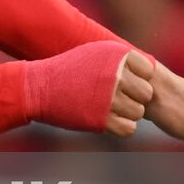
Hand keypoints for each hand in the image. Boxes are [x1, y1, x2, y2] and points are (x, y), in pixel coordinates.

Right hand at [24, 41, 154, 135]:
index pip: (147, 71)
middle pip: (146, 94)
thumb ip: (120, 60)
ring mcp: (109, 97)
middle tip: (115, 98)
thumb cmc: (66, 71)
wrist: (36, 88)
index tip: (121, 82)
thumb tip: (148, 70)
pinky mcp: (102, 119)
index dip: (137, 79)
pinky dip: (119, 127)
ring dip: (125, 113)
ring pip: (138, 112)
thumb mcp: (93, 54)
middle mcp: (115, 74)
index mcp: (115, 55)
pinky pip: (129, 128)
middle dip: (133, 98)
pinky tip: (103, 118)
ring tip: (106, 108)